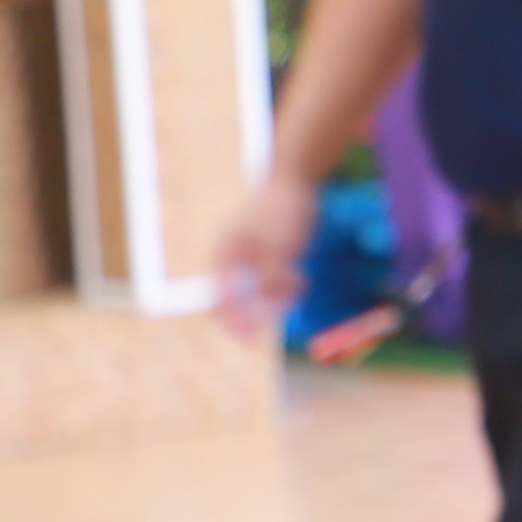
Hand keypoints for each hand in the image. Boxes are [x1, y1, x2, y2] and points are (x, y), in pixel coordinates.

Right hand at [211, 172, 321, 340]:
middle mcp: (232, 260)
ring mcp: (249, 257)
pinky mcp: (266, 254)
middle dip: (263, 309)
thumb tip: (266, 310)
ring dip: (278, 297)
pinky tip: (300, 278)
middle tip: (288, 306)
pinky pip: (271, 281)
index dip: (236, 325)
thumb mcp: (279, 248)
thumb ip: (271, 279)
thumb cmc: (282, 210)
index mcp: (225, 258)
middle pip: (239, 300)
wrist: (295, 178)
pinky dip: (284, 286)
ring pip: (259, 292)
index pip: (221, 302)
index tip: (253, 342)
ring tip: (299, 283)